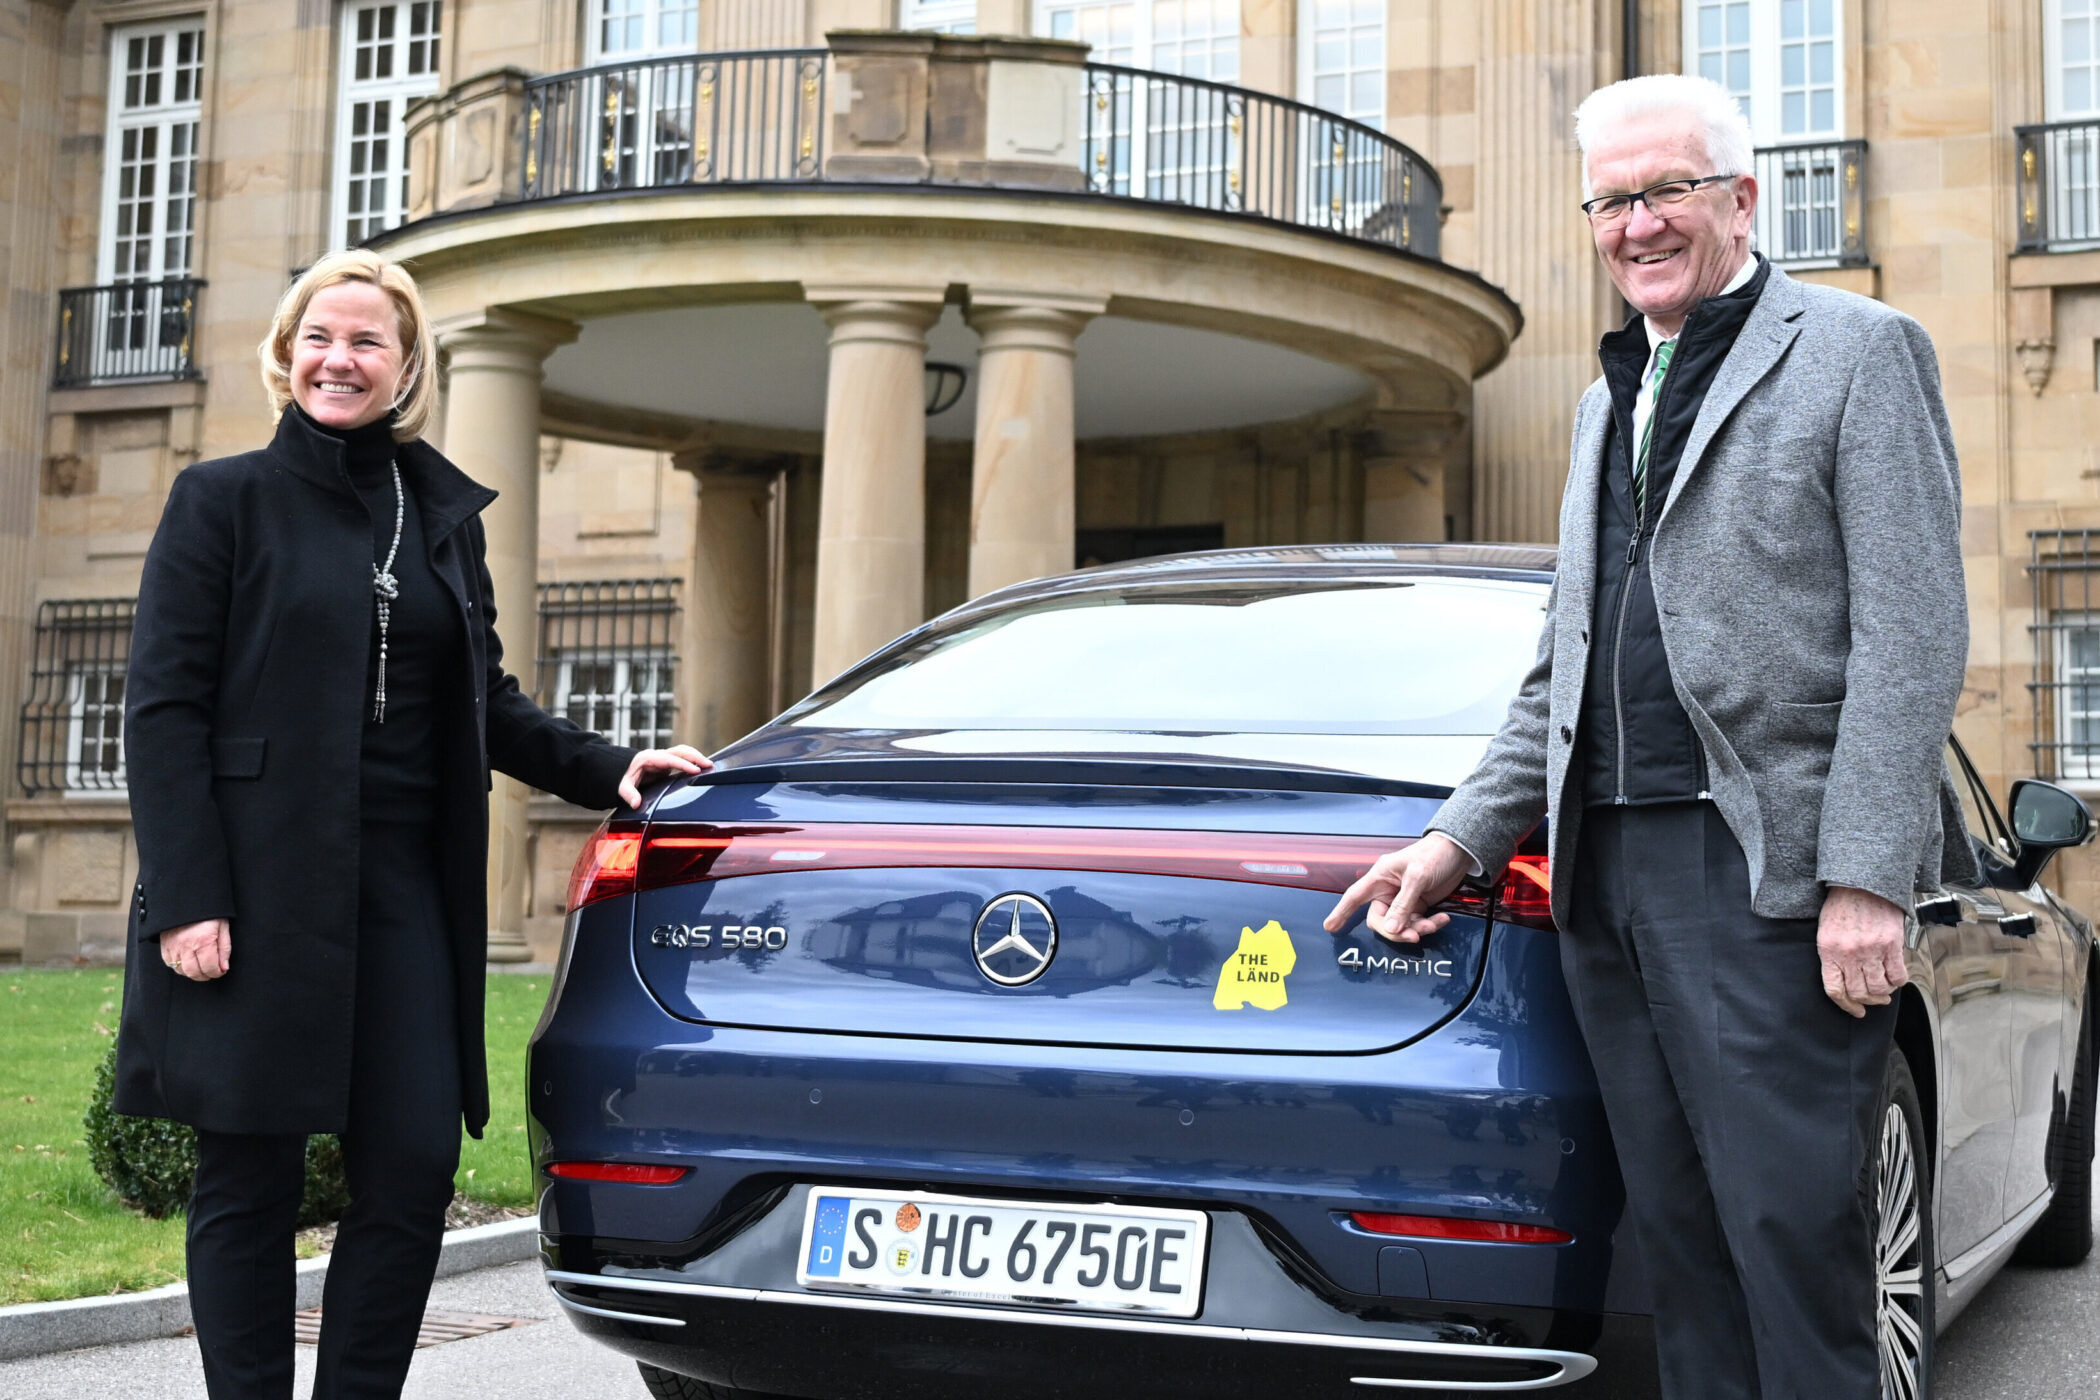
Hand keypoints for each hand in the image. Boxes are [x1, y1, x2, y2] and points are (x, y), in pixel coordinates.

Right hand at [158, 919, 230, 980]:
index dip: (217, 972)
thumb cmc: (208, 913)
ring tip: (201, 967)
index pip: (209, 967)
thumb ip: (224, 949)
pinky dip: (179, 966)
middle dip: (205, 975)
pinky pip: (170, 964)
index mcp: (203, 941)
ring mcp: (173, 947)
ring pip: (181, 970)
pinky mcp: (164, 946)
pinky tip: (188, 962)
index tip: (220, 971)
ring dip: (192, 972)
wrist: (187, 899)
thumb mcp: (222, 927)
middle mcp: (186, 946)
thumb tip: (224, 968)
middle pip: (194, 972)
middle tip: (211, 972)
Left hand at [618, 744, 712, 807]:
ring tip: (710, 766)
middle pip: (681, 751)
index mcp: (649, 758)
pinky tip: (702, 768)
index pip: (670, 759)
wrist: (622, 769)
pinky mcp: (668, 765)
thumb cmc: (623, 776)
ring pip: (684, 753)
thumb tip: (636, 803)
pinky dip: (693, 762)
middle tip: (709, 765)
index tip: (696, 770)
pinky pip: (683, 759)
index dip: (684, 764)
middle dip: (696, 757)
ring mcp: (664, 759)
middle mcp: (659, 756)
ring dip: (697, 758)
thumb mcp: (622, 786)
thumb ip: (629, 794)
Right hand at [1323, 833, 1471, 943]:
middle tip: (1413, 936)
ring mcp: (1403, 899)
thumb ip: (1404, 904)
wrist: (1459, 851)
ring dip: (1417, 929)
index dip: (1341, 912)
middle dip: (1396, 931)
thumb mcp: (1417, 877)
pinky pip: (1416, 923)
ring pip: (1400, 925)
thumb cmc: (1434, 854)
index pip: (1354, 896)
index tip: (1330, 927)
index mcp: (1380, 877)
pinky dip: (1428, 925)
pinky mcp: (1418, 905)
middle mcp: (1388, 889)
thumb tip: (1392, 928)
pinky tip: (1441, 919)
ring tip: (1434, 924)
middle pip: (1380, 919)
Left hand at [1817, 885, 1908, 1017]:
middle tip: (1873, 1000)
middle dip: (1867, 1001)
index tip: (1855, 1011)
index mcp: (1829, 951)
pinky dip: (1897, 982)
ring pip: (1879, 988)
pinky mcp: (1891, 945)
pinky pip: (1897, 975)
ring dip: (1883, 994)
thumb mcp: (1826, 932)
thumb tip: (1844, 980)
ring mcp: (1871, 950)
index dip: (1846, 1005)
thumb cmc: (1842, 906)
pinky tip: (1895, 979)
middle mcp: (1849, 954)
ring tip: (1884, 991)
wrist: (1862, 884)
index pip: (1835, 990)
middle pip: (1859, 993)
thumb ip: (1833, 956)